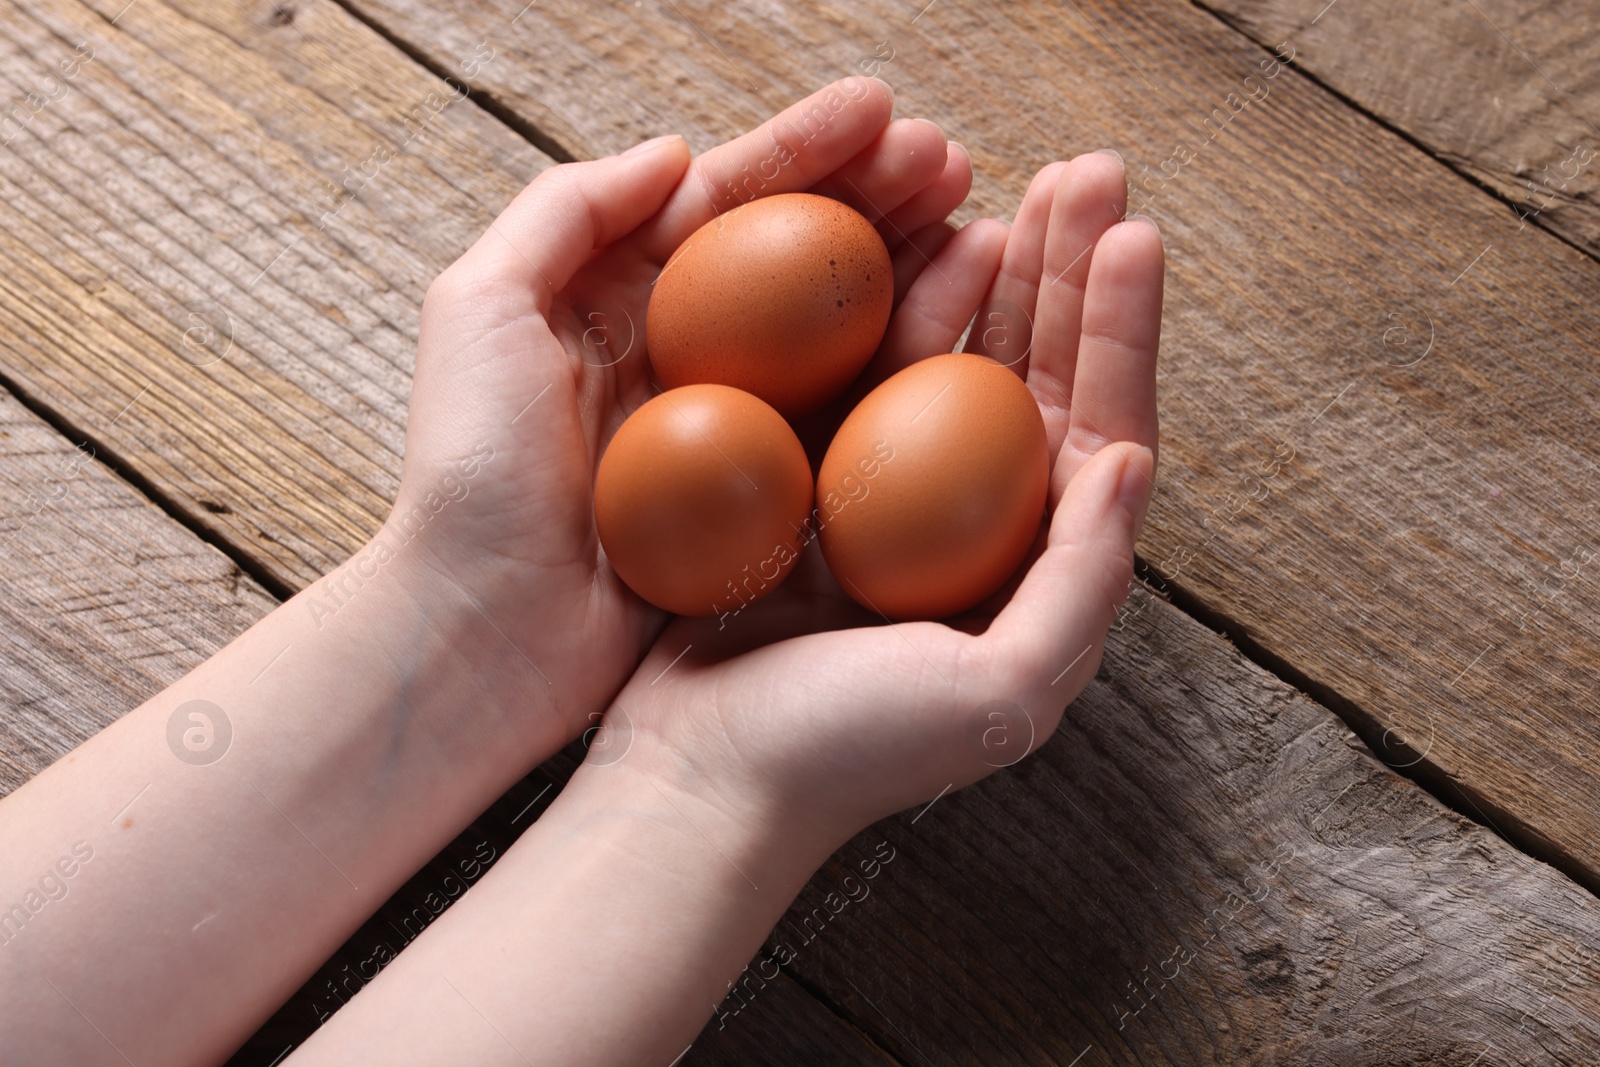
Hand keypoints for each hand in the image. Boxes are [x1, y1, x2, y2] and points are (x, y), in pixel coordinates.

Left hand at [384, 77, 977, 739]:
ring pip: (841, 332)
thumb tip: (674, 151)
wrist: (485, 631)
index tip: (880, 108)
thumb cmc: (470, 474)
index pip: (728, 203)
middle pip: (801, 256)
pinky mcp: (769, 499)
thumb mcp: (479, 311)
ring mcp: (736, 428)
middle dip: (879, 199)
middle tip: (952, 162)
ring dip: (913, 274)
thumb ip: (565, 212)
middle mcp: (688, 354)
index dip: (805, 152)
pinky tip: (960, 334)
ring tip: (982, 229)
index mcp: (620, 299)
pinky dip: (908, 375)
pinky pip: (851, 423)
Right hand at [598, 151, 1162, 856]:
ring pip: (963, 363)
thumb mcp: (1001, 694)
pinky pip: (871, 378)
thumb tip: (1135, 461)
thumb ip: (1080, 584)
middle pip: (1044, 379)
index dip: (1122, 330)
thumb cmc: (849, 754)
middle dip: (1071, 274)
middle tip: (1089, 172)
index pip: (1102, 430)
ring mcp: (898, 504)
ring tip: (1025, 184)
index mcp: (1037, 576)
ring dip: (1000, 273)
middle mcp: (978, 534)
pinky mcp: (821, 488)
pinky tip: (926, 247)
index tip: (1127, 231)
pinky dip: (903, 311)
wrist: (702, 779)